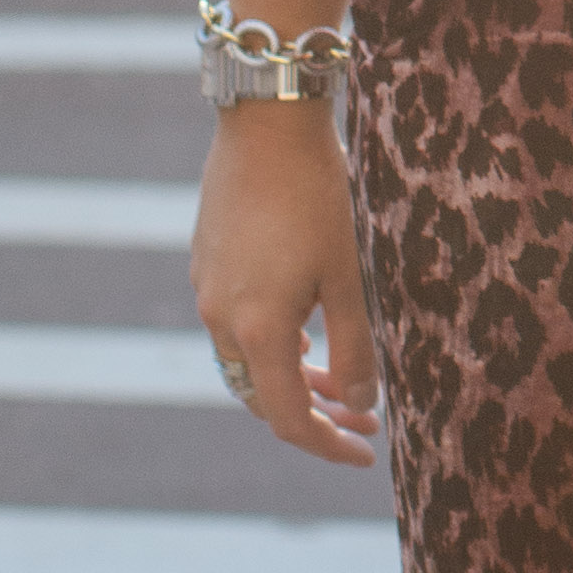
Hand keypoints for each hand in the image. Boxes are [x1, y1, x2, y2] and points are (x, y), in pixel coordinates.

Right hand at [194, 95, 376, 463]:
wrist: (265, 121)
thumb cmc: (316, 195)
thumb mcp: (348, 275)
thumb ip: (354, 347)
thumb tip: (360, 403)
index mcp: (257, 329)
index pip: (289, 418)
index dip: (329, 444)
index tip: (366, 451)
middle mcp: (220, 317)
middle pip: (263, 395)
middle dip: (315, 412)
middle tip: (364, 416)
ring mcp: (206, 288)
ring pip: (247, 359)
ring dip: (293, 375)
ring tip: (340, 374)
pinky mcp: (205, 260)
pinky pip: (234, 323)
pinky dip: (271, 341)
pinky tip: (307, 324)